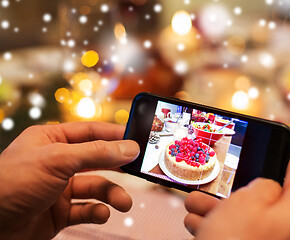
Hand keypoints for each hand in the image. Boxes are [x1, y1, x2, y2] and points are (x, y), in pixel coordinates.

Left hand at [0, 122, 139, 239]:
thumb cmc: (10, 183)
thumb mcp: (58, 160)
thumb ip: (96, 153)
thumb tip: (129, 147)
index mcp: (52, 140)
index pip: (91, 132)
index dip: (114, 135)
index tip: (138, 140)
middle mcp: (57, 162)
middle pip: (97, 159)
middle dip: (117, 166)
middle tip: (138, 169)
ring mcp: (59, 188)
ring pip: (94, 187)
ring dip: (111, 194)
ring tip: (123, 203)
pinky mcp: (59, 212)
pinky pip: (85, 210)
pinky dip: (96, 212)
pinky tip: (101, 214)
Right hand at [184, 146, 289, 239]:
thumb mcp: (249, 199)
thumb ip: (262, 184)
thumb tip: (266, 186)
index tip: (283, 141)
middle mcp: (289, 229)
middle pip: (265, 196)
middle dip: (236, 186)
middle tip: (223, 175)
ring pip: (243, 215)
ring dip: (217, 207)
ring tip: (194, 201)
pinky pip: (234, 232)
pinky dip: (215, 225)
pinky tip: (195, 220)